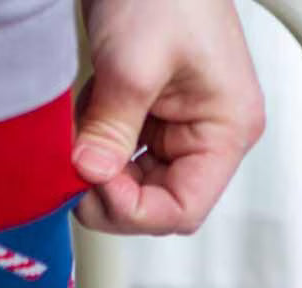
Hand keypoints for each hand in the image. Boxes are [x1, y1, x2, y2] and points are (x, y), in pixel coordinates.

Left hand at [73, 0, 264, 234]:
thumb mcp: (132, 62)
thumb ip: (111, 130)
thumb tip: (87, 175)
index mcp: (227, 129)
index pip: (183, 210)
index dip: (135, 209)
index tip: (95, 181)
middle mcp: (210, 134)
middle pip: (158, 201)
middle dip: (112, 192)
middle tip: (74, 170)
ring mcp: (181, 125)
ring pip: (135, 180)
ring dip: (100, 167)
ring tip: (80, 133)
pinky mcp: (153, 112)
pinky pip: (122, 150)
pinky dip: (96, 143)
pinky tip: (86, 114)